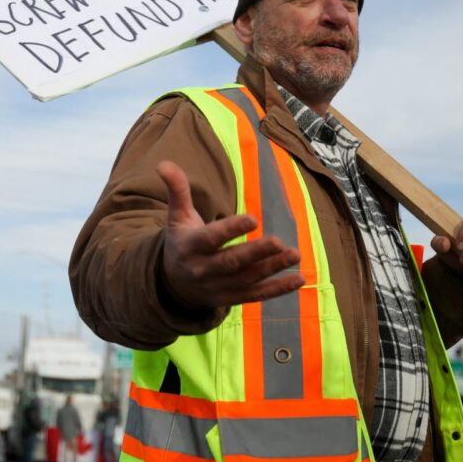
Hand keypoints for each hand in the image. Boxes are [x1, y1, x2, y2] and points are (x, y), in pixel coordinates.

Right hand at [157, 161, 303, 309]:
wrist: (174, 286)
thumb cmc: (182, 242)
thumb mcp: (177, 217)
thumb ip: (177, 190)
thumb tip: (164, 163)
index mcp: (190, 247)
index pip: (212, 238)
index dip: (232, 229)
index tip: (254, 218)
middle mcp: (204, 270)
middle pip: (232, 262)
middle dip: (256, 253)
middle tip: (279, 241)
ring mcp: (220, 287)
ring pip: (248, 279)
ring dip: (273, 269)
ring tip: (295, 254)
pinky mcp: (233, 298)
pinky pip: (257, 295)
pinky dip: (278, 289)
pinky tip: (298, 279)